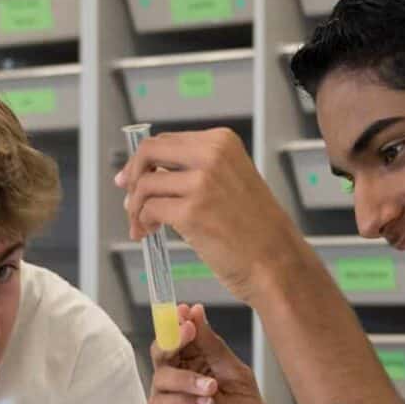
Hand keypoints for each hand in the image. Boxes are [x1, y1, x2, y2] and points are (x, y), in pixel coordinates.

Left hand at [116, 128, 308, 304]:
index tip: (132, 178)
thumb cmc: (255, 230)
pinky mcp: (192, 213)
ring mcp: (202, 183)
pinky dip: (142, 222)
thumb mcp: (232, 181)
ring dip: (135, 207)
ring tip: (141, 225)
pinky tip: (147, 233)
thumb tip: (148, 173)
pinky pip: (150, 210)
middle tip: (128, 199)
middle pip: (149, 153)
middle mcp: (212, 156)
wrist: (276, 262)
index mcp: (222, 142)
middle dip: (132, 176)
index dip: (143, 161)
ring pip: (145, 184)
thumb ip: (197, 170)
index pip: (166, 141)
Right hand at [145, 303, 288, 403]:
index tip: (187, 312)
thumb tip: (196, 313)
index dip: (181, 323)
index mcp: (200, 369)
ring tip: (212, 389)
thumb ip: (214, 348)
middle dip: (173, 339)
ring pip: (160, 376)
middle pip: (163, 352)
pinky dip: (181, 400)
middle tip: (186, 332)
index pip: (182, 339)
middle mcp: (180, 384)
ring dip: (186, 377)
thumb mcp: (238, 380)